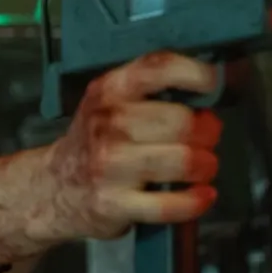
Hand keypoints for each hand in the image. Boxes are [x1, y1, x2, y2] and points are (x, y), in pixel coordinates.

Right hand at [43, 51, 221, 239]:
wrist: (56, 186)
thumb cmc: (96, 142)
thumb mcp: (111, 102)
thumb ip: (153, 90)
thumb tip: (215, 84)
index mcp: (110, 90)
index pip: (159, 67)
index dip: (196, 74)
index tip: (212, 86)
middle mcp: (108, 123)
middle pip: (182, 121)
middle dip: (207, 132)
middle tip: (205, 139)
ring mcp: (109, 164)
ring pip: (183, 160)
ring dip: (205, 166)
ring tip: (201, 167)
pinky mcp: (114, 203)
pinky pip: (171, 204)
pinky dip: (195, 201)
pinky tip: (200, 195)